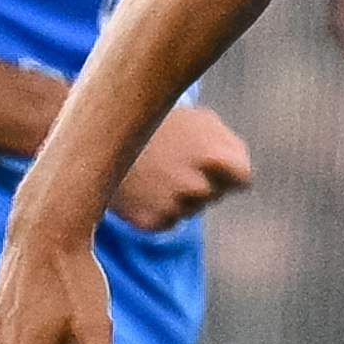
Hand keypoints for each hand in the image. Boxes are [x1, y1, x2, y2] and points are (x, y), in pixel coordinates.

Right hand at [108, 101, 252, 230]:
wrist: (100, 135)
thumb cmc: (157, 125)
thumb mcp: (200, 121)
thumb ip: (228, 147)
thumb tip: (242, 176)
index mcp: (217, 157)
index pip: (243, 179)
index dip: (231, 174)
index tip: (216, 166)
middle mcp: (198, 185)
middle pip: (213, 195)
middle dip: (202, 183)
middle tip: (172, 161)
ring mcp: (174, 206)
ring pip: (189, 210)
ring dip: (178, 196)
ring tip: (154, 171)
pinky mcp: (152, 222)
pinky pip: (166, 220)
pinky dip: (156, 208)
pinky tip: (142, 188)